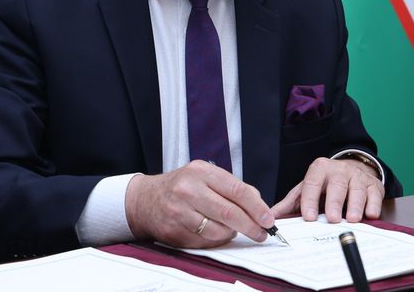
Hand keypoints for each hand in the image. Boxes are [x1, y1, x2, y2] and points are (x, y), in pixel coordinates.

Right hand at [124, 160, 274, 247]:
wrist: (145, 200)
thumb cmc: (180, 187)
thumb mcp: (203, 176)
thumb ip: (230, 186)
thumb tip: (258, 203)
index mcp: (201, 171)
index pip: (237, 189)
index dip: (256, 207)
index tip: (268, 219)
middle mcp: (188, 189)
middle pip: (229, 212)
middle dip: (251, 226)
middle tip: (261, 233)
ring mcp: (179, 210)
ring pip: (218, 230)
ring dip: (231, 233)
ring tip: (231, 229)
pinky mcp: (174, 230)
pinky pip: (204, 242)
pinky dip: (215, 240)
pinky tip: (213, 232)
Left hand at [271, 157, 383, 222]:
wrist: (353, 169)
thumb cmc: (326, 184)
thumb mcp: (307, 188)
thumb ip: (291, 203)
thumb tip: (271, 216)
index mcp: (319, 169)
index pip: (312, 183)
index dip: (310, 200)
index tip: (308, 217)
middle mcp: (339, 170)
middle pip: (336, 186)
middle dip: (334, 202)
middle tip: (332, 219)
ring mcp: (358, 177)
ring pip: (357, 190)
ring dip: (354, 205)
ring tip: (351, 219)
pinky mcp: (374, 186)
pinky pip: (374, 195)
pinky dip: (372, 205)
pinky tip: (370, 214)